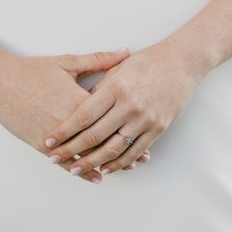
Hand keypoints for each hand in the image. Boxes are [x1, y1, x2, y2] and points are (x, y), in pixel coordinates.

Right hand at [0, 48, 149, 183]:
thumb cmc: (32, 70)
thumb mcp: (67, 62)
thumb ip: (99, 60)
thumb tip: (125, 51)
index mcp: (79, 100)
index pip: (111, 118)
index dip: (130, 127)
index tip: (147, 132)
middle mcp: (70, 122)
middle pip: (103, 140)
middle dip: (124, 149)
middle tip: (143, 158)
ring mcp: (55, 136)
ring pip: (86, 154)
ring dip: (106, 163)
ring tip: (124, 168)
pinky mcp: (41, 144)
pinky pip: (65, 161)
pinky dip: (82, 171)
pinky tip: (96, 177)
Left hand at [42, 40, 210, 176]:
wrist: (182, 62)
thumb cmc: (147, 62)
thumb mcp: (118, 69)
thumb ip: (99, 88)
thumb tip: (79, 108)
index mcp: (115, 87)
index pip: (83, 115)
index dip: (64, 131)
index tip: (49, 141)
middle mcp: (129, 105)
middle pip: (94, 135)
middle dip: (71, 150)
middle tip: (54, 159)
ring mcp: (145, 119)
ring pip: (113, 148)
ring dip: (92, 162)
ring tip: (75, 169)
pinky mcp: (158, 128)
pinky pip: (135, 151)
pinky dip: (119, 163)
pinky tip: (105, 169)